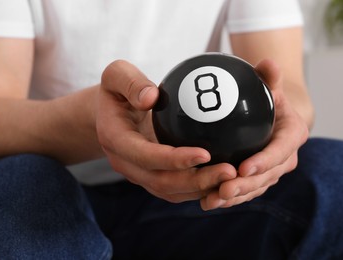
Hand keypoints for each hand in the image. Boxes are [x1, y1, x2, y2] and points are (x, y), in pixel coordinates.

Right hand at [96, 60, 236, 202]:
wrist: (109, 114)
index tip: (206, 153)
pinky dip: (200, 188)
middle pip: (163, 182)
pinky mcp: (151, 177)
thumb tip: (152, 97)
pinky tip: (224, 178)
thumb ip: (130, 82)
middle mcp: (126, 164)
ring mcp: (139, 174)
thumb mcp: (116, 75)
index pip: (146, 157)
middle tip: (230, 171)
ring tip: (233, 178)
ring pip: (172, 191)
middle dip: (197, 181)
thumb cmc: (117, 90)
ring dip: (203, 188)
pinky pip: (177, 189)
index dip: (175, 159)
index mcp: (116, 140)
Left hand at [201, 59, 308, 209]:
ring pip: (254, 188)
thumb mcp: (268, 84)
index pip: (280, 150)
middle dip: (246, 186)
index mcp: (292, 135)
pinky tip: (206, 200)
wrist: (268, 113)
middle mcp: (285, 157)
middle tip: (223, 189)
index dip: (265, 161)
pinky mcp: (258, 178)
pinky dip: (228, 197)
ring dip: (234, 197)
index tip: (244, 167)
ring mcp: (271, 170)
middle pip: (267, 176)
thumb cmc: (267, 96)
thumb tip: (268, 62)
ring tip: (211, 200)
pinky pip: (244, 190)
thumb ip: (269, 76)